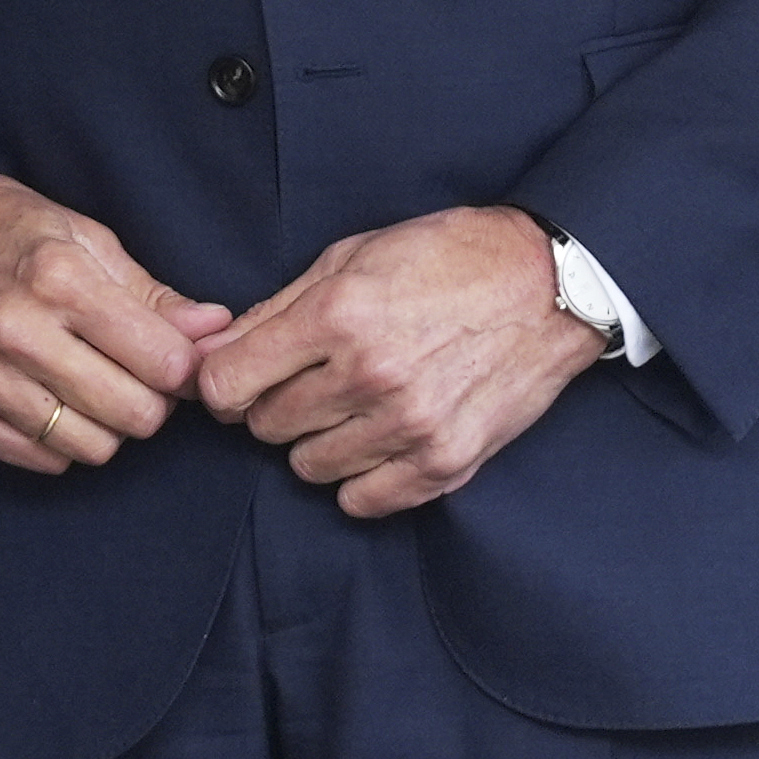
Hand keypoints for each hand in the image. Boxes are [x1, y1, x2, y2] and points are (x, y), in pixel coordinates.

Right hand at [0, 169, 232, 474]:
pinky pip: (37, 460)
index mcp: (58, 278)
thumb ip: (149, 290)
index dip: (184, 367)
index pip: (163, 364)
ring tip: (94, 387)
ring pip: (89, 448)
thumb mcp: (77, 233)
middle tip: (139, 376)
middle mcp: (17, 332)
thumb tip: (213, 328)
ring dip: (105, 426)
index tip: (177, 358)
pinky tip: (52, 401)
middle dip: (152, 402)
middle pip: (133, 415)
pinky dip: (58, 442)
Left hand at [196, 206, 605, 519]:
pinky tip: (374, 443)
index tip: (238, 380)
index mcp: (338, 314)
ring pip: (308, 467)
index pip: (228, 384)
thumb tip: (209, 353)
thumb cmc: (446, 260)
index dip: (221, 384)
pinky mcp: (446, 462)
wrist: (549, 286)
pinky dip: (358, 479)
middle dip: (273, 406)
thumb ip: (275, 309)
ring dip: (316, 442)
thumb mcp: (351, 258)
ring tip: (348, 407)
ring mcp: (410, 424)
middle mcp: (370, 374)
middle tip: (307, 383)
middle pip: (266, 426)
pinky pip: (363, 501)